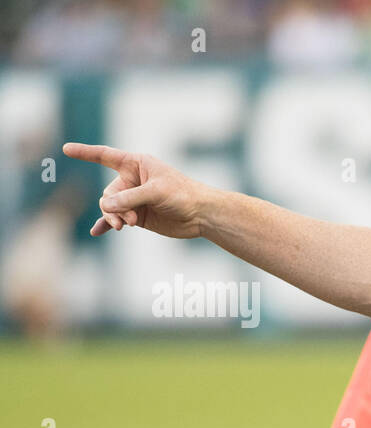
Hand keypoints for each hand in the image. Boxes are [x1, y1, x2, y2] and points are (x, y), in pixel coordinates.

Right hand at [62, 143, 209, 238]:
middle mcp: (132, 180)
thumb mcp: (156, 192)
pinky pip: (116, 219)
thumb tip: (107, 206)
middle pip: (108, 192)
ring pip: (111, 208)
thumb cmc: (183, 195)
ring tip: (125, 226)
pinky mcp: (137, 215)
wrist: (201, 215)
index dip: (85, 153)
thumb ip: (130, 198)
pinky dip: (107, 225)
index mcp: (136, 164)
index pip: (105, 156)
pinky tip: (97, 232)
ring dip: (114, 218)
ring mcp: (133, 199)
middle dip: (113, 206)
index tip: (66, 149)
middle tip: (127, 220)